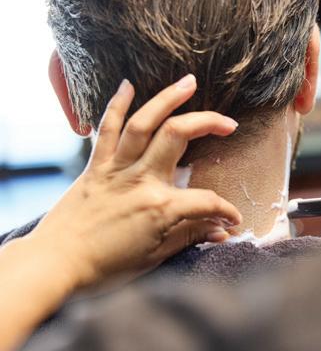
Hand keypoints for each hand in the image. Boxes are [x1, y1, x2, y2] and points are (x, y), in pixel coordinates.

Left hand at [27, 75, 242, 289]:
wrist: (56, 265)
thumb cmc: (106, 267)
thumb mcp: (155, 256)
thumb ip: (190, 236)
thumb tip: (221, 232)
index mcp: (160, 207)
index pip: (206, 201)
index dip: (226, 210)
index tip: (234, 219)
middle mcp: (141, 179)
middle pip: (179, 136)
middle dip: (208, 122)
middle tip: (229, 122)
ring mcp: (116, 169)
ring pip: (144, 123)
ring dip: (168, 99)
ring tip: (188, 82)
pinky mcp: (96, 167)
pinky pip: (106, 130)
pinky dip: (115, 106)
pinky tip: (127, 86)